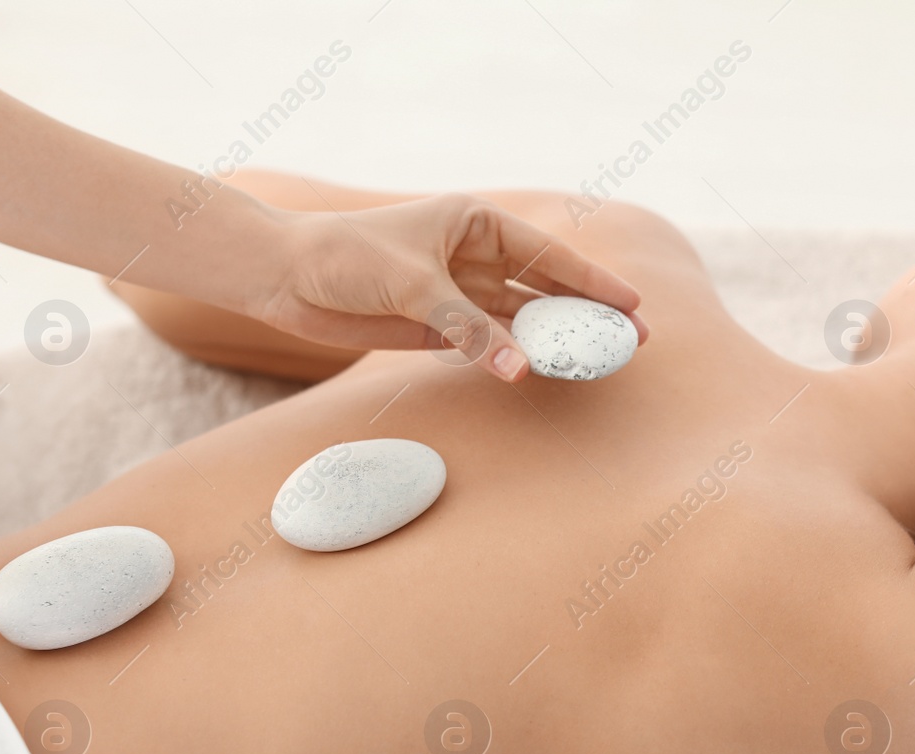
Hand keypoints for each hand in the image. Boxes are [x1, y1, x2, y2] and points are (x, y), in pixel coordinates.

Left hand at [254, 193, 647, 381]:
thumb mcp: (413, 286)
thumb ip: (469, 328)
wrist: (284, 277)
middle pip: (544, 287)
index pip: (547, 253)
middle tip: (630, 340)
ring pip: (520, 317)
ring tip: (596, 359)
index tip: (630, 304)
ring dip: (555, 338)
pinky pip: (490, 343)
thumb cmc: (344, 256)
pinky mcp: (438, 327)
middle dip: (586, 312)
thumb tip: (520, 368)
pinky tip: (544, 370)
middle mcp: (472, 255)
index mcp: (473, 222)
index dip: (591, 280)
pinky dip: (515, 356)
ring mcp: (458, 292)